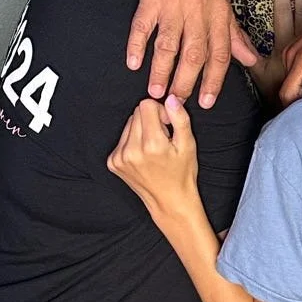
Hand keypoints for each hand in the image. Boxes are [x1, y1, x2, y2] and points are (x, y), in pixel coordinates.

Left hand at [107, 96, 200, 220]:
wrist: (169, 202)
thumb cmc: (182, 173)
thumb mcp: (188, 145)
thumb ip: (180, 119)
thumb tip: (170, 99)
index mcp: (151, 144)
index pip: (146, 105)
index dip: (160, 111)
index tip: (168, 125)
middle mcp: (131, 150)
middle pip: (136, 113)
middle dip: (150, 120)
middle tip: (162, 139)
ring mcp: (119, 157)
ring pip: (128, 124)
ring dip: (140, 130)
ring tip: (152, 149)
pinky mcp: (112, 162)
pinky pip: (122, 139)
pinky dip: (132, 142)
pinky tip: (143, 156)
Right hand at [125, 0, 257, 108]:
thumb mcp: (223, 1)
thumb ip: (234, 34)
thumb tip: (251, 60)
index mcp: (218, 13)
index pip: (220, 54)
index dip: (214, 81)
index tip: (206, 103)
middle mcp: (198, 10)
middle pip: (193, 54)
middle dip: (185, 83)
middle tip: (176, 103)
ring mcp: (173, 4)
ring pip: (168, 45)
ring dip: (160, 72)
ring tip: (155, 92)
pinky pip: (142, 27)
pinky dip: (136, 47)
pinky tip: (133, 64)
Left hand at [279, 0, 301, 103]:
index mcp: (295, 55)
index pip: (291, 85)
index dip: (298, 101)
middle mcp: (289, 55)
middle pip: (288, 89)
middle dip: (299, 103)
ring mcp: (292, 58)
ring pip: (288, 92)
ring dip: (299, 104)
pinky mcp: (300, 62)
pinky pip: (289, 91)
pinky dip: (296, 103)